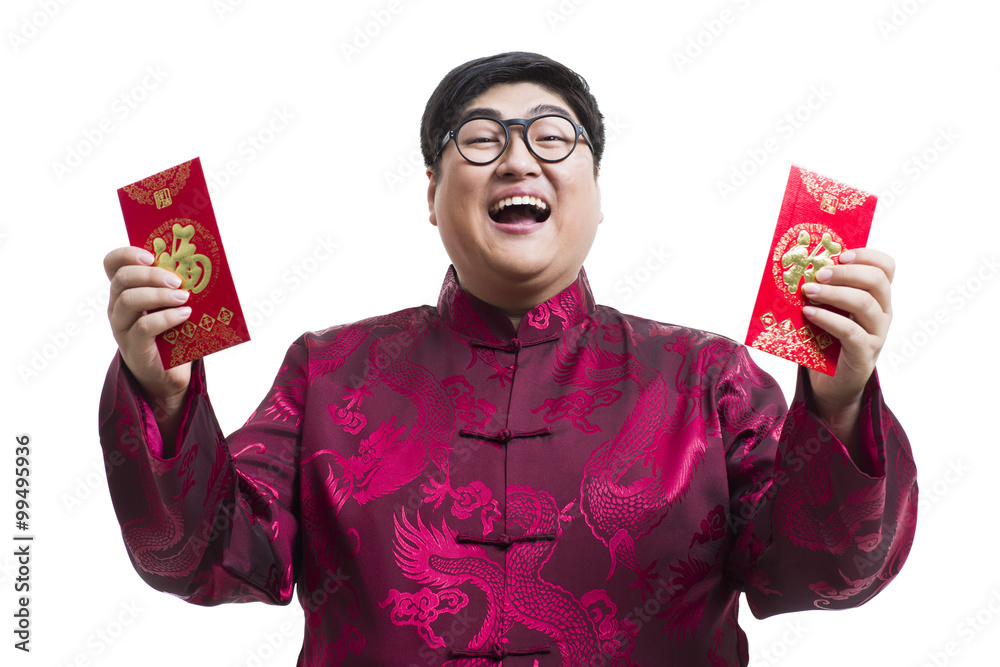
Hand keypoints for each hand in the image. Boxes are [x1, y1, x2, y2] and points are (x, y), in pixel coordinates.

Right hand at [104, 246, 192, 428]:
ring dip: (159, 295)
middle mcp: (117, 306)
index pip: (112, 264)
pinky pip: (144, 327)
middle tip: (178, 280)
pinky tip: (185, 314)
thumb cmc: (172, 333)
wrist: (168, 374)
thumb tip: (205, 265)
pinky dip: (166, 317)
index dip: (126, 254)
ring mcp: (122, 327)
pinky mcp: (134, 347)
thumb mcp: (172, 305)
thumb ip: (177, 287)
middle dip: (151, 275)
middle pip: (122, 279)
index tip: (151, 255)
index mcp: (125, 291)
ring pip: (129, 300)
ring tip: (185, 297)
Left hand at [800, 248, 893, 444]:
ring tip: (808, 291)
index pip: (886, 267)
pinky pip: (850, 331)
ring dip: (833, 293)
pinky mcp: (864, 353)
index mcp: (876, 297)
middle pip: (877, 281)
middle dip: (846, 272)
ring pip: (865, 303)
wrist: (833, 383)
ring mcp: (876, 333)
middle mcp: (882, 312)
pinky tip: (809, 313)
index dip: (867, 255)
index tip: (840, 254)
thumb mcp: (828, 311)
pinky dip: (828, 318)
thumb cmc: (828, 341)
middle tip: (818, 273)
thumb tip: (796, 267)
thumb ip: (823, 291)